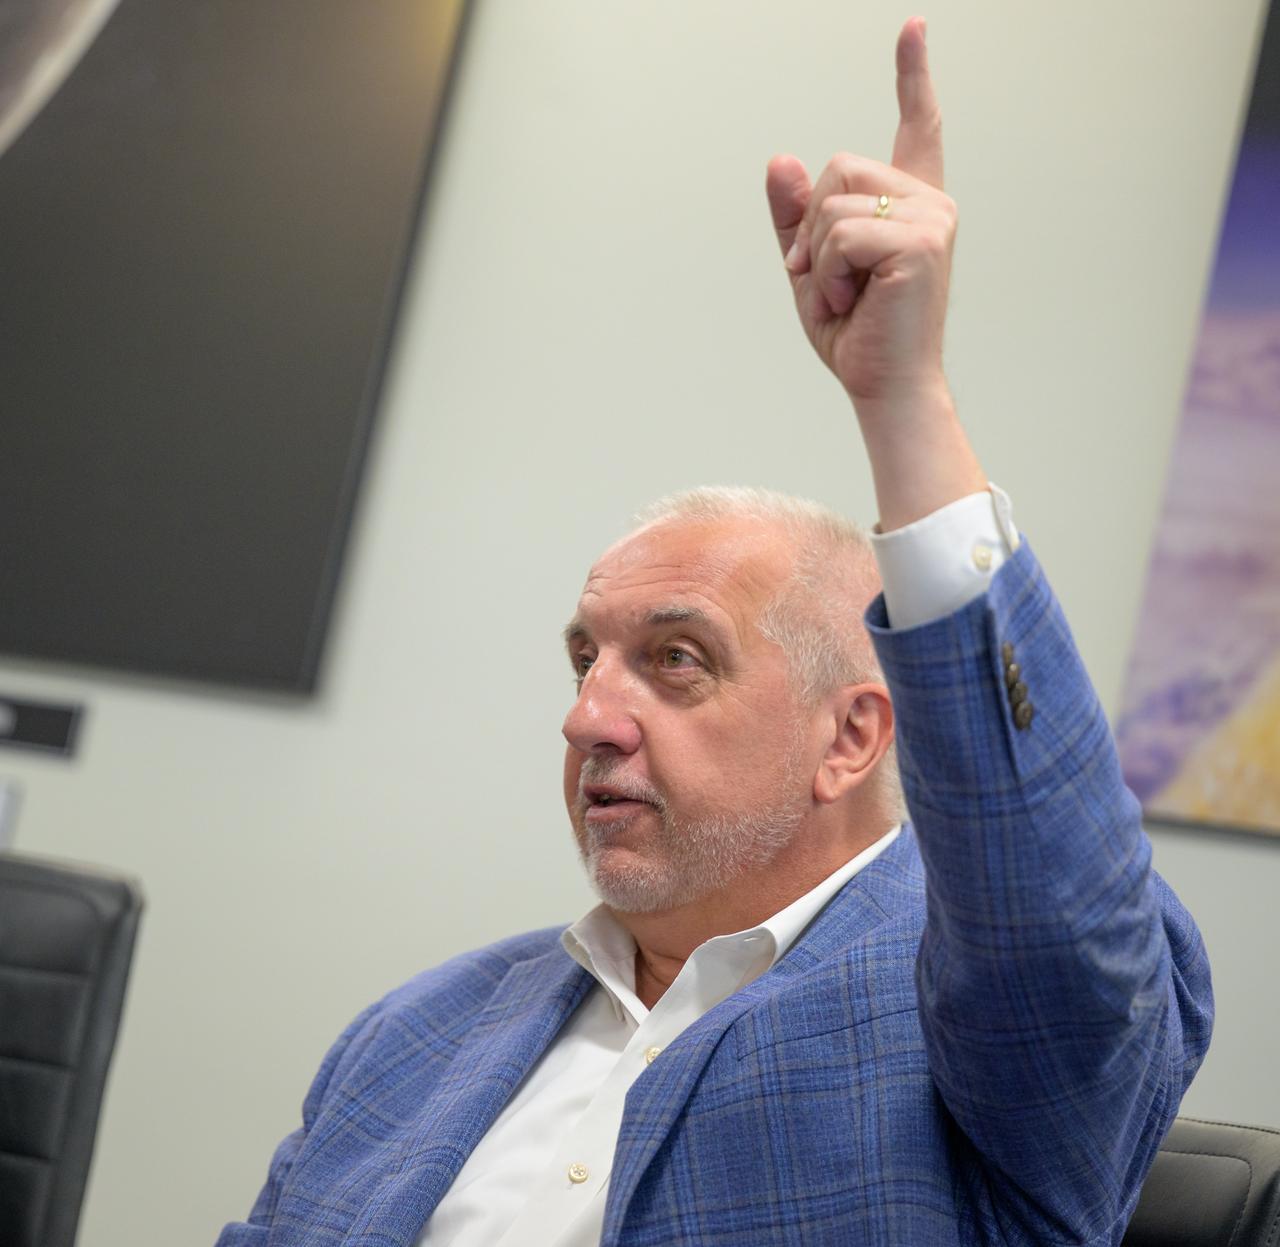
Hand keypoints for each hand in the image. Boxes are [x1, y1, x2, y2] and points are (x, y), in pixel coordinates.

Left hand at [766, 17, 985, 530]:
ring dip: (820, 257)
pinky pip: (842, 233)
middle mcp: (929, 201)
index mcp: (909, 204)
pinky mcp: (923, 240)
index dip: (913, 76)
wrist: (883, 385)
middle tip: (826, 280)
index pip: (916, 127)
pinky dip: (831, 274)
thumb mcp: (812, 268)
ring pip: (835, 200)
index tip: (912, 27)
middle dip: (812, 226)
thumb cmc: (856, 334)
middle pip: (839, 165)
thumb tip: (780, 158)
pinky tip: (853, 302)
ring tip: (846, 297)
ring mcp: (932, 217)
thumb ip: (796, 216)